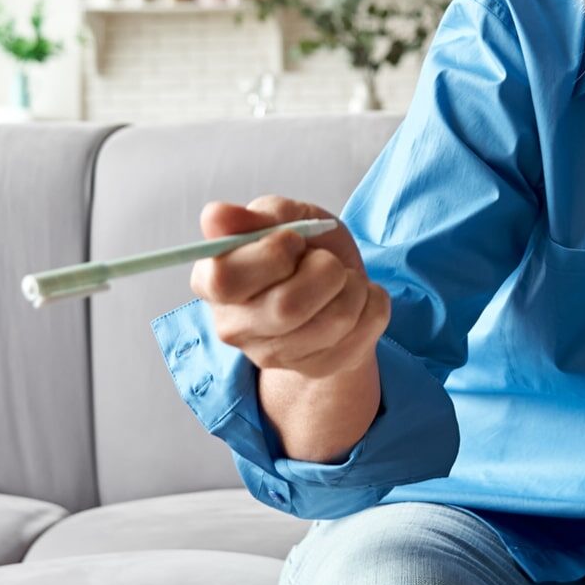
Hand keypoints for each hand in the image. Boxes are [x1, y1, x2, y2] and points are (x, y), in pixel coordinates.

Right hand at [189, 196, 388, 379]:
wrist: (336, 285)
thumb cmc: (303, 247)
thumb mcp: (284, 216)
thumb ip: (256, 216)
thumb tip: (214, 216)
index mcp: (210, 282)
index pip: (225, 279)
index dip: (270, 254)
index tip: (291, 240)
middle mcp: (233, 327)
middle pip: (287, 306)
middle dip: (324, 269)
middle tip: (323, 260)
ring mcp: (274, 356)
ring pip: (335, 319)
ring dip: (353, 284)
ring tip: (342, 278)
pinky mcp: (317, 369)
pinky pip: (366, 328)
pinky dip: (374, 301)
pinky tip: (357, 299)